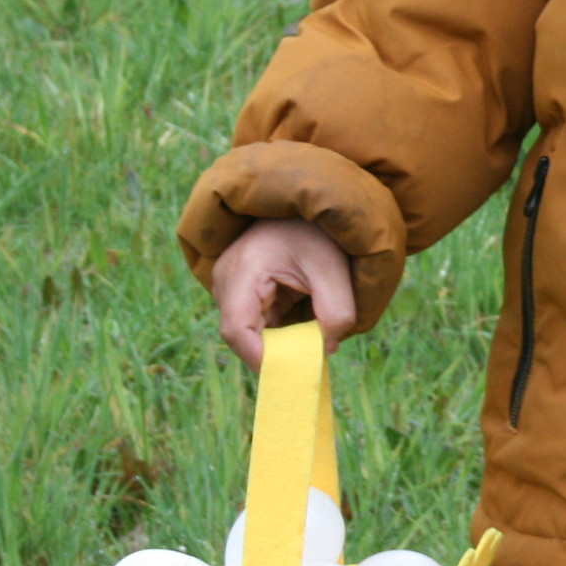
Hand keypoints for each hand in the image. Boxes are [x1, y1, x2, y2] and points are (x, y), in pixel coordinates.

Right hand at [210, 218, 356, 367]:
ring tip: (314, 339)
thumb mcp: (334, 268)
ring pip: (251, 329)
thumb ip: (337, 311)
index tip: (293, 371)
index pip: (236, 329)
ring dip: (280, 340)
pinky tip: (305, 327)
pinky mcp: (244, 287)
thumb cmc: (318, 230)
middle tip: (312, 360)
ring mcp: (233, 283)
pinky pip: (257, 318)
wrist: (311, 194)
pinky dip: (280, 328)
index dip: (261, 357)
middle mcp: (228, 278)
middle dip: (276, 351)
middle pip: (242, 333)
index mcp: (243, 270)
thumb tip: (327, 349)